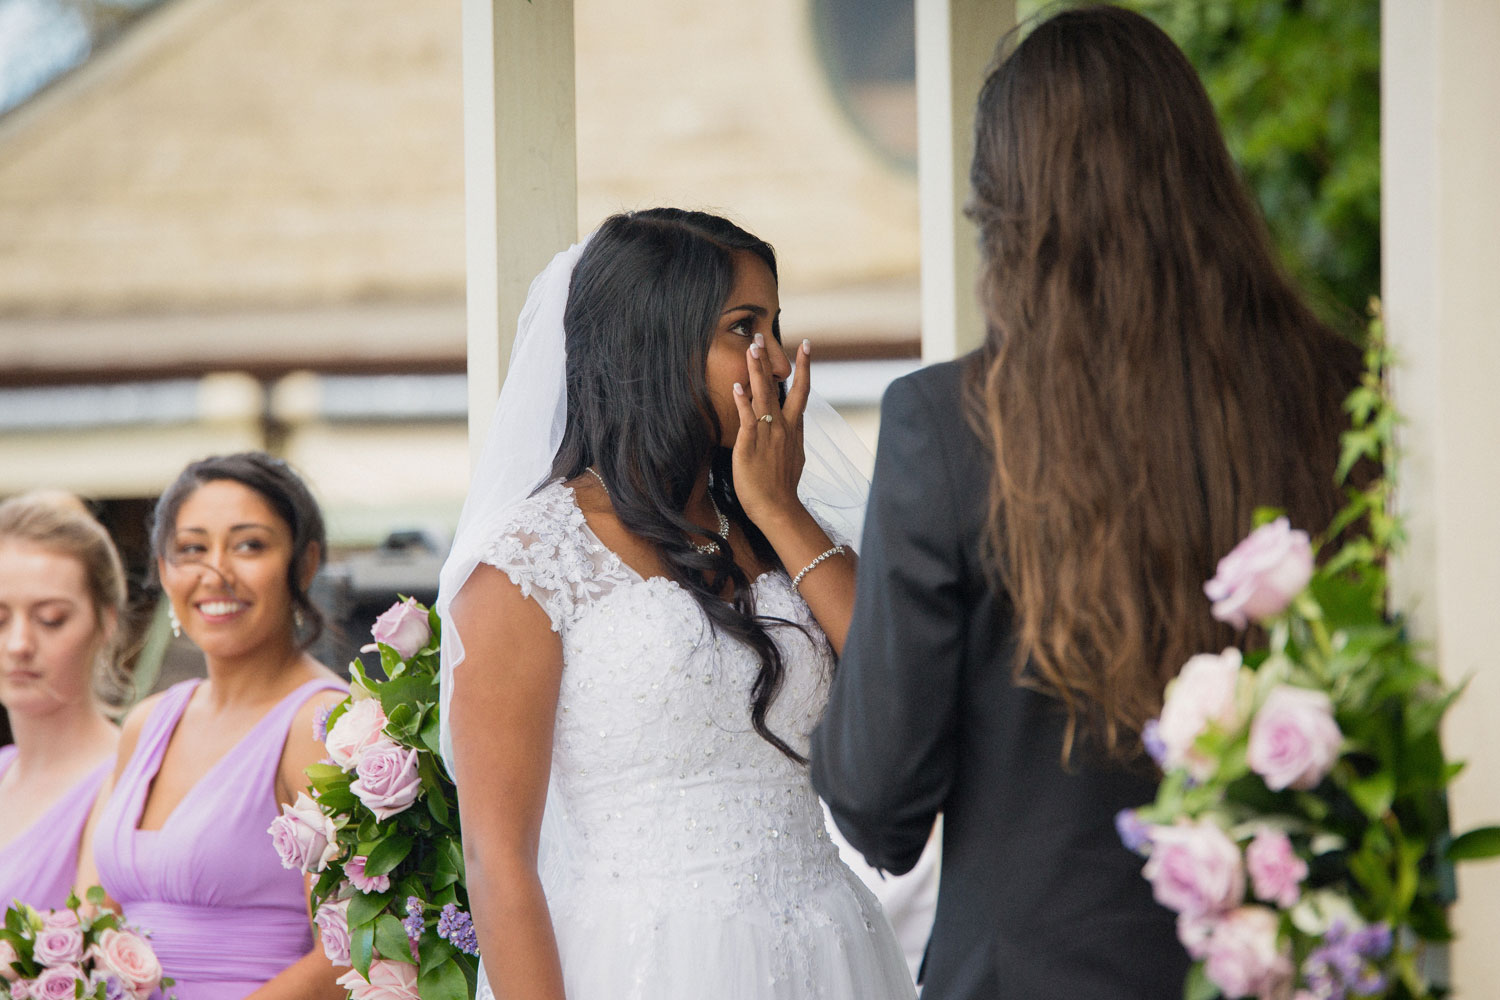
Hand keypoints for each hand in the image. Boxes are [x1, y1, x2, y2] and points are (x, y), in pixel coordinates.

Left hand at [731, 334, 810, 529]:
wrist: (778, 508)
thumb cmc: (783, 486)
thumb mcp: (795, 456)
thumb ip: (793, 437)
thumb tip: (796, 425)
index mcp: (794, 428)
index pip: (801, 391)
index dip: (804, 367)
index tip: (805, 345)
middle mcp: (783, 427)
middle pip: (779, 386)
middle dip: (770, 360)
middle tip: (762, 336)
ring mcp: (767, 435)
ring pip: (762, 395)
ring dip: (756, 370)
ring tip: (751, 348)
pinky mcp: (750, 445)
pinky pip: (747, 419)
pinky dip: (743, 401)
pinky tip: (737, 386)